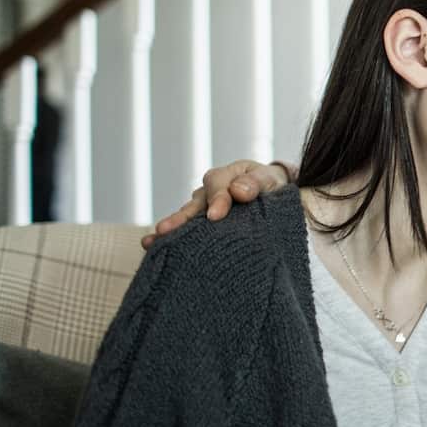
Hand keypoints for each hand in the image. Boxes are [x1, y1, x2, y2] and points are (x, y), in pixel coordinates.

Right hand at [141, 160, 291, 248]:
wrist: (275, 193)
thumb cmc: (271, 185)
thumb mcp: (269, 179)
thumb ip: (256, 182)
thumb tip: (238, 190)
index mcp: (226, 176)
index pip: (217, 185)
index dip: (217, 200)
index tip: (216, 216)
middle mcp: (210, 192)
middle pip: (194, 204)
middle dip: (180, 219)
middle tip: (164, 230)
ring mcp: (204, 209)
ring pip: (187, 219)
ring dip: (170, 231)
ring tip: (151, 242)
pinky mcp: (205, 226)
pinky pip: (190, 232)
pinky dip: (175, 241)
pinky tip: (156, 251)